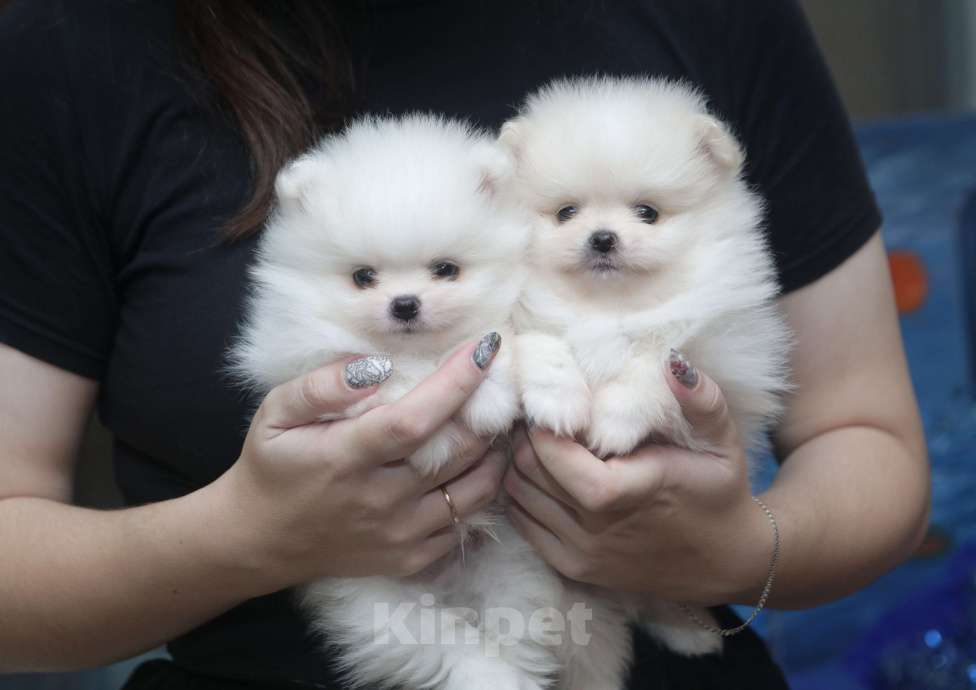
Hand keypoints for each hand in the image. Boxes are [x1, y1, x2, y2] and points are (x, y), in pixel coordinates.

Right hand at [216, 338, 506, 591]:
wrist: (259, 540)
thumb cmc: (272, 465)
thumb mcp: (275, 413)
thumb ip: (320, 387)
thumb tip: (374, 368)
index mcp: (345, 459)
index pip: (414, 420)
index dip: (456, 383)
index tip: (486, 348)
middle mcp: (379, 501)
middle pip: (457, 452)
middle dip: (488, 410)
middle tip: (499, 381)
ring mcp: (399, 534)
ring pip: (475, 489)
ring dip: (495, 451)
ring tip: (496, 420)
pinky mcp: (410, 558)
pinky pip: (466, 522)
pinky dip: (481, 489)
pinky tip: (478, 463)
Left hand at [505, 354, 771, 605]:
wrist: (726, 561)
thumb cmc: (719, 490)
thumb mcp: (722, 442)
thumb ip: (701, 401)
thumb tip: (672, 361)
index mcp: (625, 494)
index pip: (551, 456)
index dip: (544, 426)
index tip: (558, 404)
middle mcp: (594, 530)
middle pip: (526, 470)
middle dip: (529, 438)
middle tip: (548, 417)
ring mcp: (580, 553)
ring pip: (517, 494)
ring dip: (522, 464)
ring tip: (548, 443)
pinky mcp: (573, 568)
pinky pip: (522, 522)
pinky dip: (524, 494)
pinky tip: (549, 475)